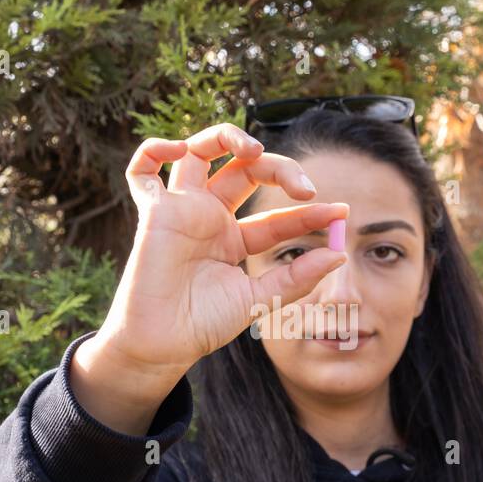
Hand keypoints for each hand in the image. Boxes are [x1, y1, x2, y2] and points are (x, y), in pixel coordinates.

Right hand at [90, 123, 348, 376]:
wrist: (164, 344)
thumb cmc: (205, 325)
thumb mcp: (260, 299)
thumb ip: (297, 277)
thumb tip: (339, 255)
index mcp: (235, 238)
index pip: (278, 215)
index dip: (310, 213)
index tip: (341, 213)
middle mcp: (209, 217)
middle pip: (245, 170)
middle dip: (279, 168)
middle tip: (306, 188)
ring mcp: (182, 210)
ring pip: (199, 152)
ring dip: (226, 137)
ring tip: (252, 150)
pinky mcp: (154, 212)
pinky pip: (142, 171)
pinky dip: (154, 150)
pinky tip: (179, 150)